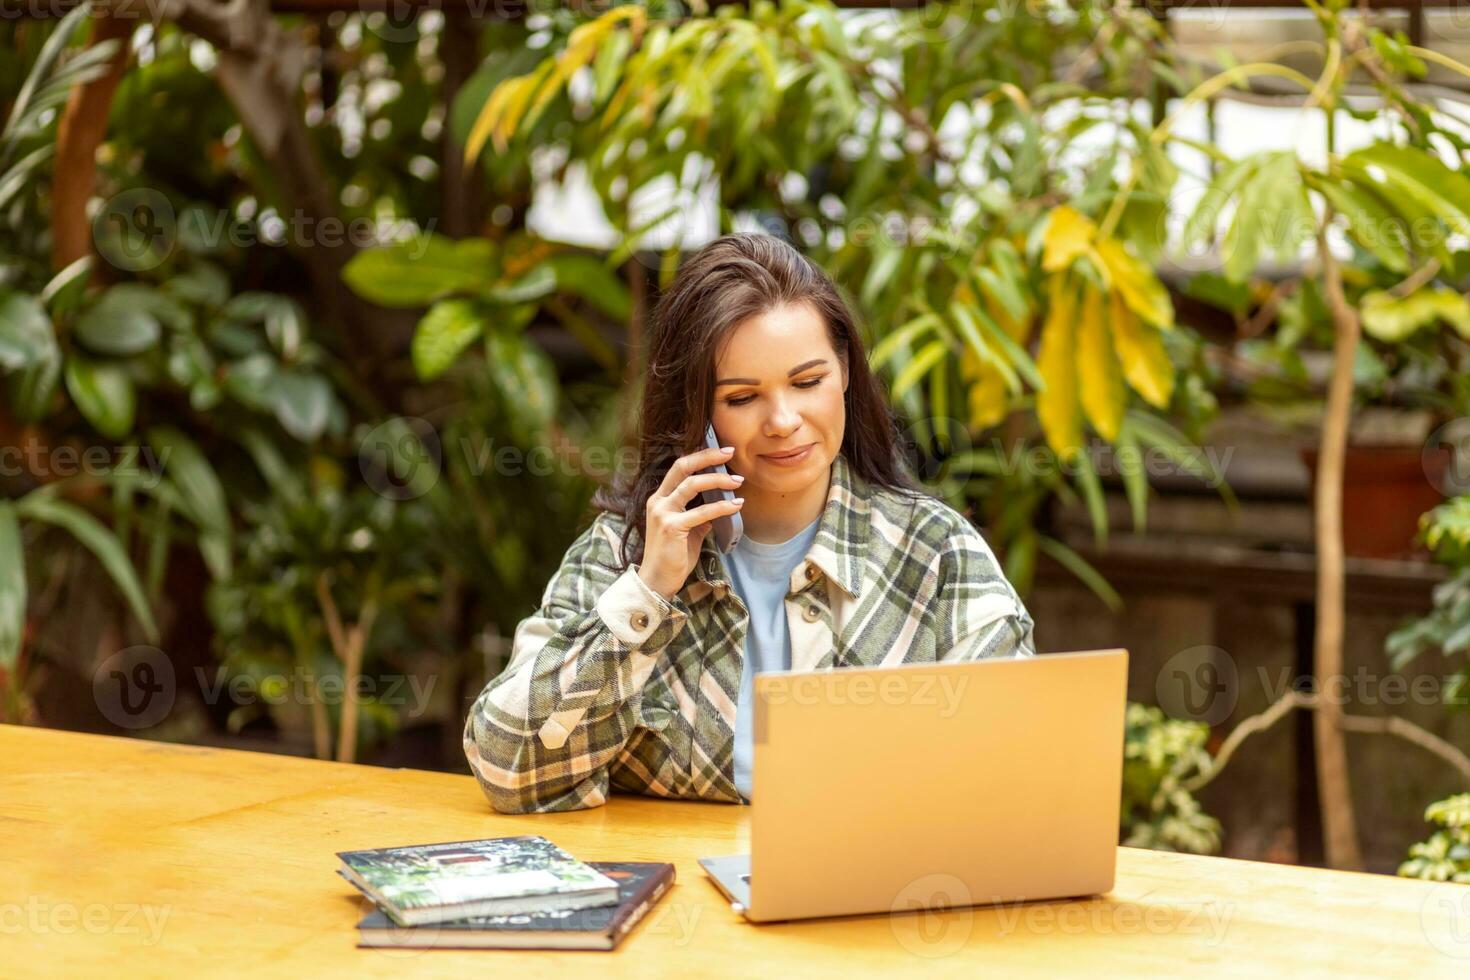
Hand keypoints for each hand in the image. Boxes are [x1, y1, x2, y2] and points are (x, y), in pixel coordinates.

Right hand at [637, 445, 745, 599]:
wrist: (658, 580)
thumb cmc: (673, 557)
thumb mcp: (687, 531)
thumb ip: (699, 516)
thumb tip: (718, 507)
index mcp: (660, 499)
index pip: (680, 468)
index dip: (700, 457)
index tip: (722, 452)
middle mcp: (658, 501)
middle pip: (682, 467)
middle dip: (707, 457)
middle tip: (730, 453)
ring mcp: (663, 513)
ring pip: (692, 485)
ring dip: (718, 480)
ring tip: (738, 482)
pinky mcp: (672, 527)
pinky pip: (702, 511)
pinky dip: (722, 506)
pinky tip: (736, 505)